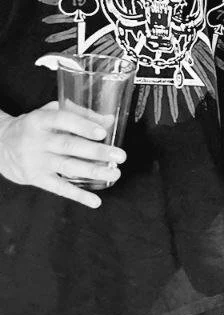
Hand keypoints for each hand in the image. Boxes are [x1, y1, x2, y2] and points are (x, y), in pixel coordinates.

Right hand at [0, 101, 124, 208]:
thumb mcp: (49, 114)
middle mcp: (37, 141)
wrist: (0, 146)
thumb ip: (79, 114)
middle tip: (120, 156)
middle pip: (69, 146)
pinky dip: (78, 196)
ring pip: (68, 167)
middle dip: (97, 152)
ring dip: (94, 172)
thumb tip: (109, 120)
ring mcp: (35, 161)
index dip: (82, 126)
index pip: (62, 120)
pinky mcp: (36, 178)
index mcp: (40, 120)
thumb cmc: (34, 128)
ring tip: (115, 173)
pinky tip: (95, 201)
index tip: (103, 132)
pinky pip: (59, 188)